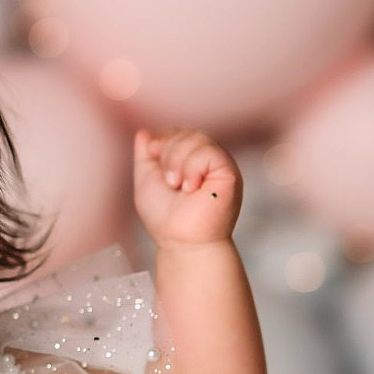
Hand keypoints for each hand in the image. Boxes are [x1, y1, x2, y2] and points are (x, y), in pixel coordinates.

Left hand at [133, 127, 241, 248]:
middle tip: (168, 180)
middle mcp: (209, 160)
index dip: (164, 138)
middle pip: (187, 132)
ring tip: (177, 185)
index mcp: (192, 160)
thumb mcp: (147, 181)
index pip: (179, 131)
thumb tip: (144, 133)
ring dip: (177, 160)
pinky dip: (192, 168)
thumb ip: (145, 156)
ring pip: (198, 138)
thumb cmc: (164, 218)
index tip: (153, 154)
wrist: (180, 241)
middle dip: (169, 151)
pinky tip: (191, 188)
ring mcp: (220, 165)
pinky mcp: (229, 173)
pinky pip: (209, 152)